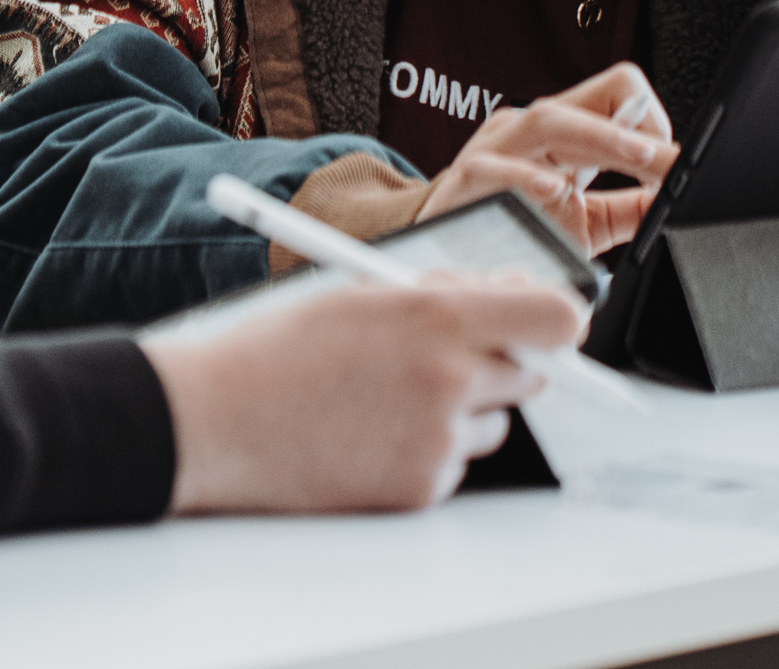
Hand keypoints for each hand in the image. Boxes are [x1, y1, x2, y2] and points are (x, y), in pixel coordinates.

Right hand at [144, 273, 582, 513]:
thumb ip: (443, 292)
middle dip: (499, 362)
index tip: (551, 323)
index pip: (555, 317)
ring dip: (463, 410)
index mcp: (432, 315)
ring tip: (387, 398)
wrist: (219, 421)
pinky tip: (370, 434)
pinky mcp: (421, 486)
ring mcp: (437, 438)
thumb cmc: (278, 351)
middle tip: (444, 357)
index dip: (559, 319)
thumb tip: (509, 292)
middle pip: (531, 372)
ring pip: (494, 422)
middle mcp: (447, 377)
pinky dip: (427, 449)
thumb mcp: (359, 295)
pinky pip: (455, 462)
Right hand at [415, 61, 676, 256]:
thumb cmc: (516, 222)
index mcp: (563, 131)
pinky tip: (554, 191)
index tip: (669, 163)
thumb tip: (680, 203)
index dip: (649, 120)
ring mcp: (496, 148)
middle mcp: (530, 129)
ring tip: (636, 159)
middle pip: (590, 99)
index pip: (617, 92)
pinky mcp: (466, 179)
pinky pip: (496, 168)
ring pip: (548, 119)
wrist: (445, 241)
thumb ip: (630, 207)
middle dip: (635, 130)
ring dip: (601, 137)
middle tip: (666, 161)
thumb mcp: (586, 217)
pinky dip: (527, 178)